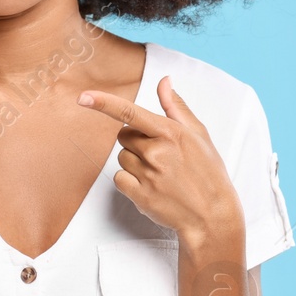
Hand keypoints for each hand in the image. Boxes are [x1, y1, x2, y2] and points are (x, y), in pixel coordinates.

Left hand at [78, 75, 242, 243]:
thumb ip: (175, 107)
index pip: (130, 113)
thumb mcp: (198, 135)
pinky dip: (129, 181)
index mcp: (171, 133)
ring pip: (121, 157)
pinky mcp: (140, 196)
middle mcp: (157, 152)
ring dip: (134, 162)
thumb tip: (164, 81)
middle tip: (159, 154)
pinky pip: (119, 179)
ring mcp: (148, 175)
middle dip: (136, 141)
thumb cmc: (207, 172)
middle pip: (124, 136)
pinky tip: (150, 186)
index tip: (83, 98)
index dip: (104, 103)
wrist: (212, 215)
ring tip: (159, 173)